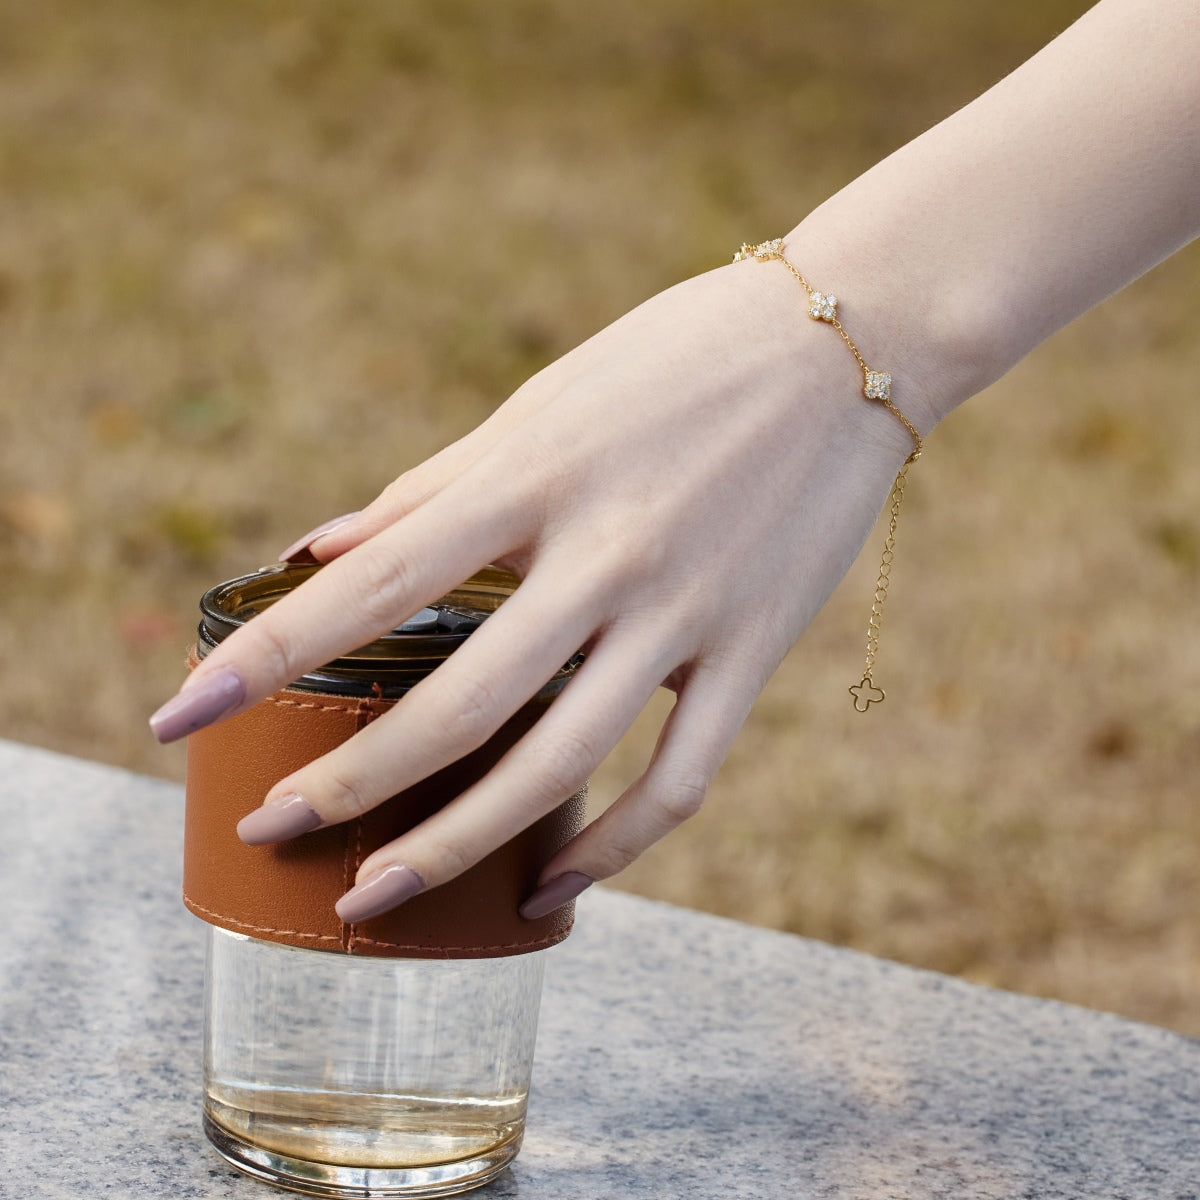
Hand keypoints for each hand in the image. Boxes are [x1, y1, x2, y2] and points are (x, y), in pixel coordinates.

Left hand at [150, 253, 917, 920]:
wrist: (844, 346)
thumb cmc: (674, 363)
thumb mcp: (544, 403)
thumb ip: (433, 490)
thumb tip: (320, 551)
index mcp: (532, 474)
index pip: (372, 585)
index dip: (265, 654)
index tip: (178, 711)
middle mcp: (603, 553)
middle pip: (456, 705)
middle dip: (346, 785)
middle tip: (269, 835)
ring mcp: (685, 611)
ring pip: (561, 767)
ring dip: (459, 850)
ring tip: (380, 900)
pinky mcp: (755, 650)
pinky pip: (679, 782)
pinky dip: (612, 850)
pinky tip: (550, 888)